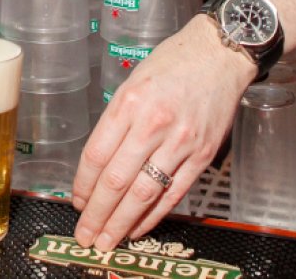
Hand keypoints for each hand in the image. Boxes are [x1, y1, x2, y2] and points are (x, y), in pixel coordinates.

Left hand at [72, 17, 255, 250]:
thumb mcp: (132, 82)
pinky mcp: (203, 155)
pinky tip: (139, 227)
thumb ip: (116, 121)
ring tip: (108, 240)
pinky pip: (174, 193)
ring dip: (122, 222)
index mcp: (130, 103)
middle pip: (117, 180)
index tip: (76, 202)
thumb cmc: (172, 64)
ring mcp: (181, 142)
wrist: (219, 55)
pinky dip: (154, 214)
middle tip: (85, 235)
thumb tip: (99, 163)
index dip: (83, 184)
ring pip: (144, 192)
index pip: (97, 154)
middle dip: (97, 213)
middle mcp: (153, 124)